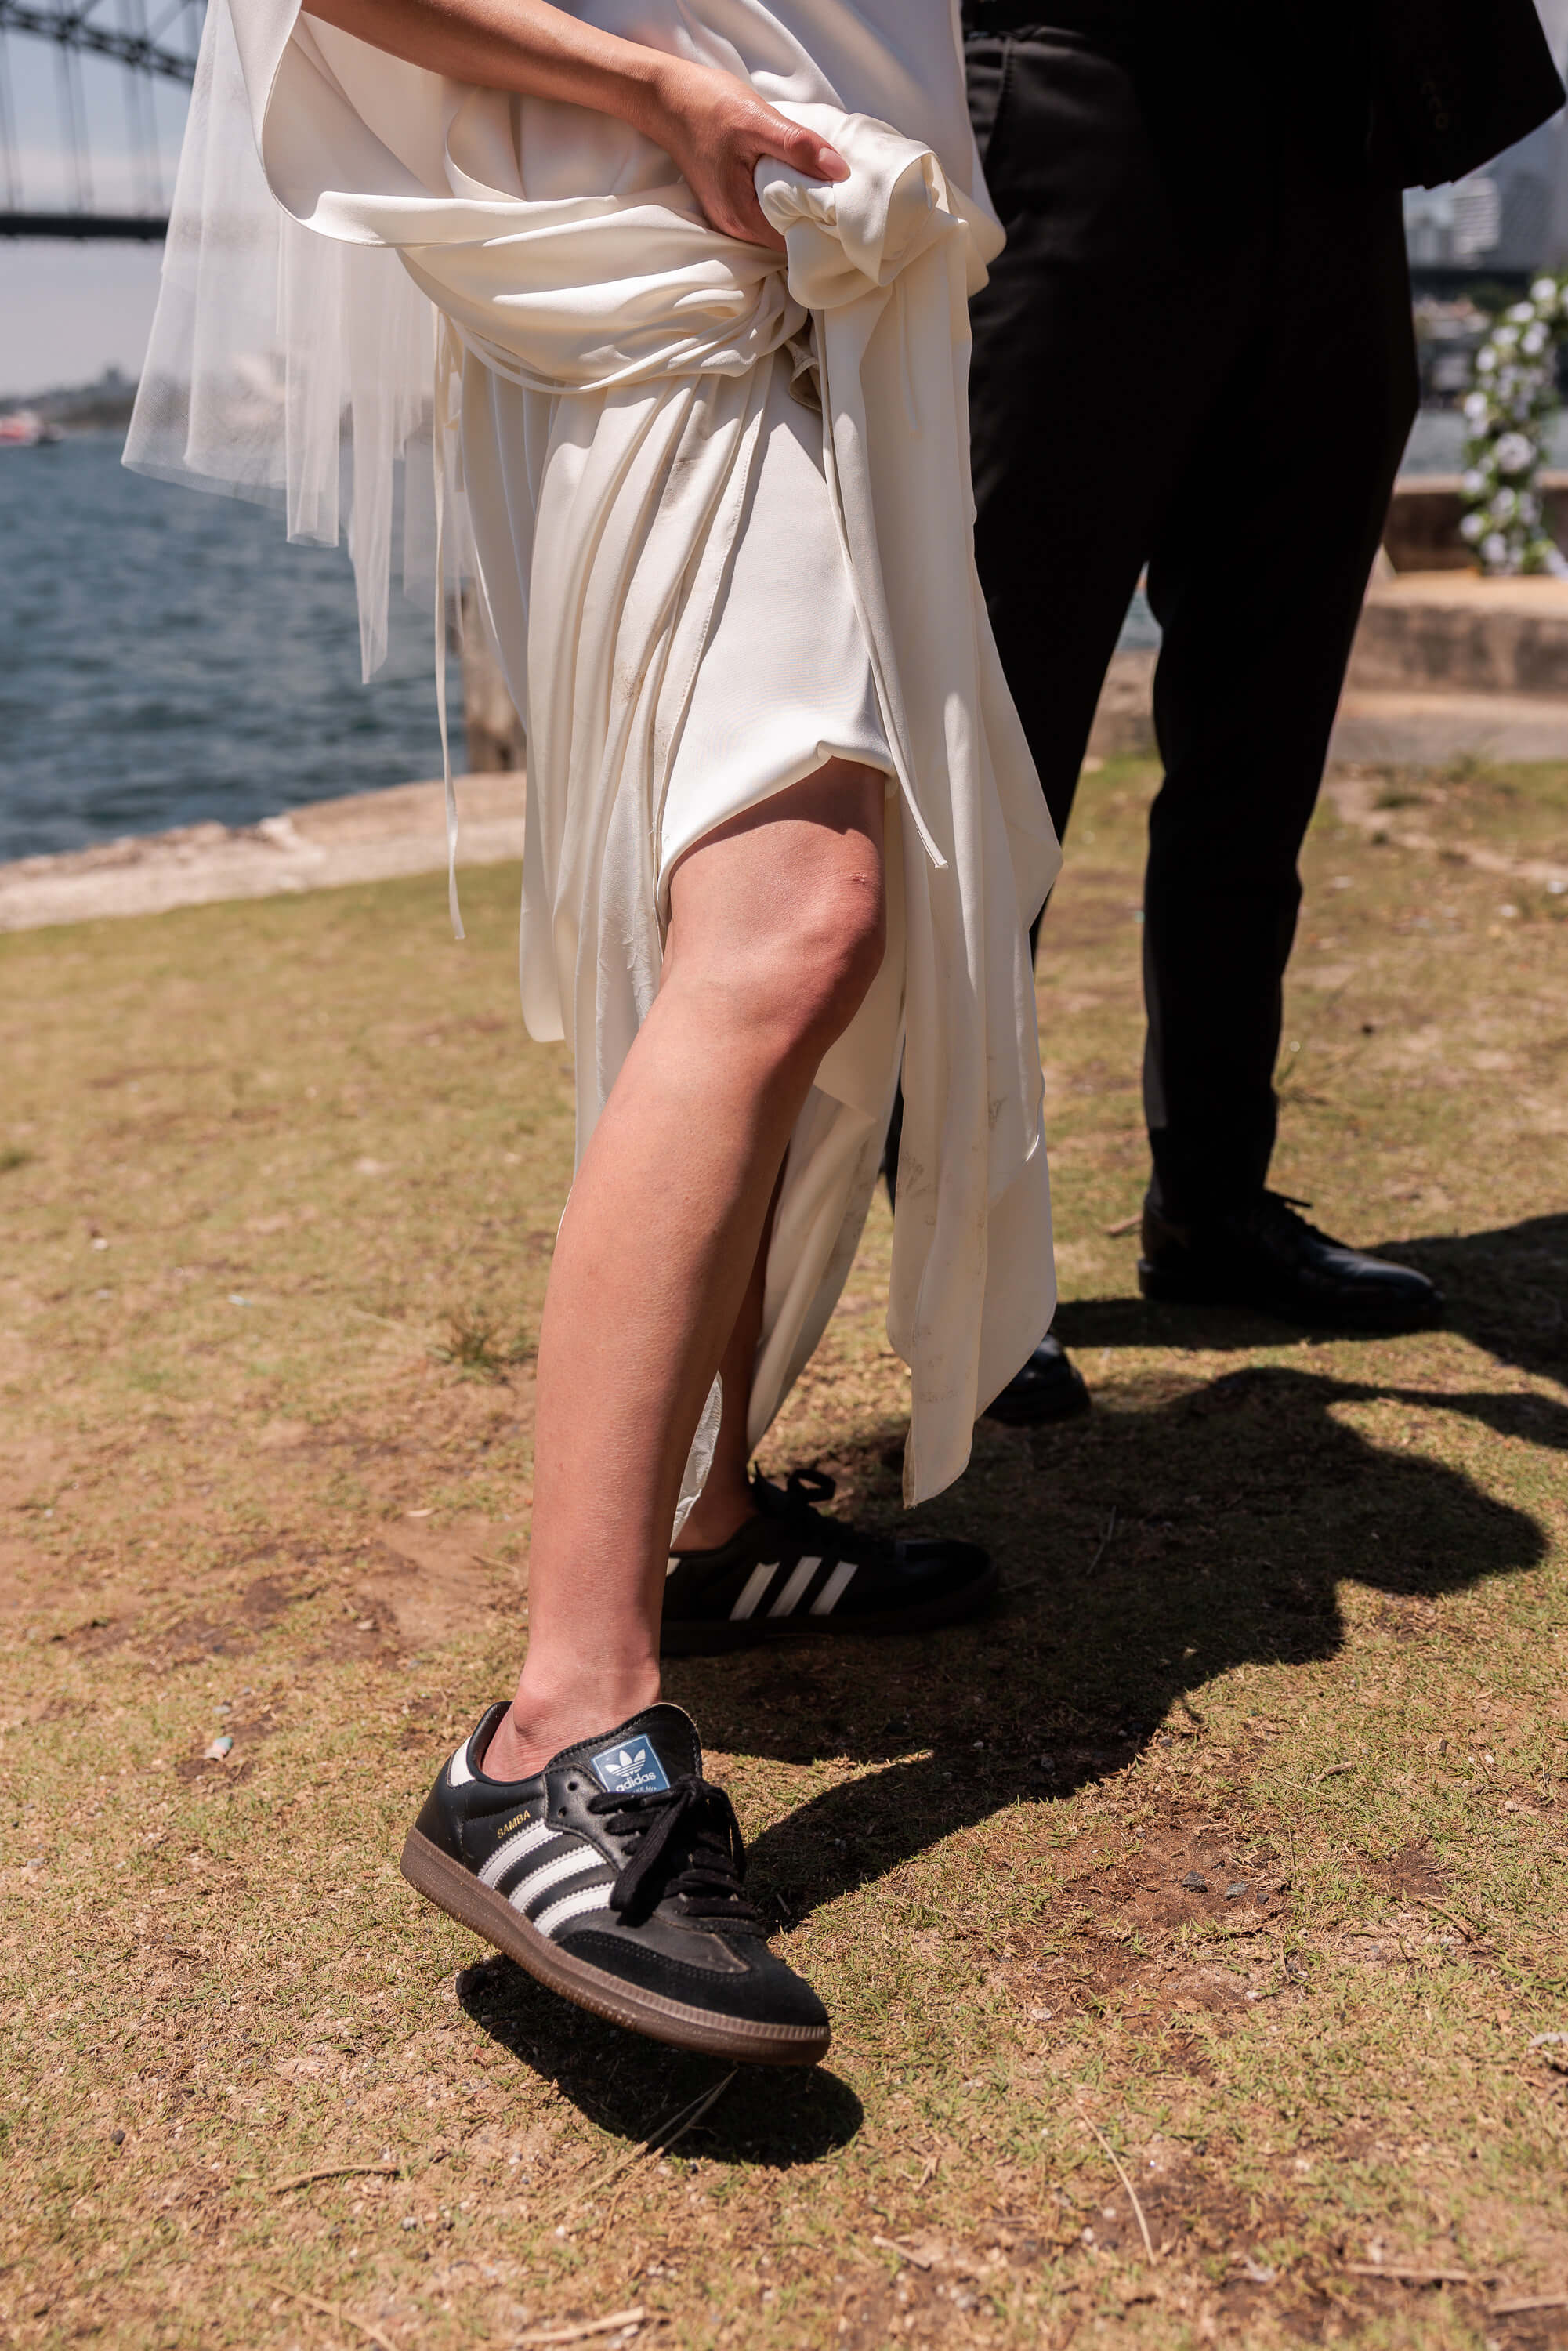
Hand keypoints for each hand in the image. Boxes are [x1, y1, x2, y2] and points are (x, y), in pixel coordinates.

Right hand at [644, 58, 846, 248]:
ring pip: (779, 224)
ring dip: (802, 207)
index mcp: (742, 218)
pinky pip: (768, 210)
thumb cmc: (708, 106)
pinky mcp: (732, 203)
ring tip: (825, 183)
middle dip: (816, 219)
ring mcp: (732, 218)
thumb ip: (798, 148)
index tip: (845, 206)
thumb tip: (840, 171)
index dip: (822, 227)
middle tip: (843, 191)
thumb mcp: (757, 121)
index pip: (795, 242)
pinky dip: (786, 197)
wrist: (668, 98)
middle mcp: (736, 227)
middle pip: (789, 237)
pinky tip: (798, 177)